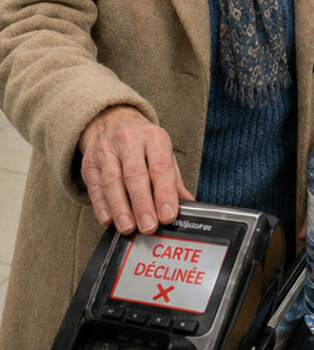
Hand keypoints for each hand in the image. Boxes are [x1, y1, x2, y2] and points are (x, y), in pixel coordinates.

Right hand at [78, 104, 192, 234]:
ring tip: (129, 227)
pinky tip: (109, 220)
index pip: (160, 167)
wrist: (112, 121)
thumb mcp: (162, 152)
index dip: (164, 193)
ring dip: (121, 208)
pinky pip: (95, 187)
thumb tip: (188, 205)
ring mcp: (106, 151)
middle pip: (135, 175)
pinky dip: (101, 206)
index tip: (168, 215)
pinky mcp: (89, 164)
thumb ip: (174, 180)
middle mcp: (128, 141)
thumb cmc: (143, 143)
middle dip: (142, 204)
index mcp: (153, 137)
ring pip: (112, 182)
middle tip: (149, 226)